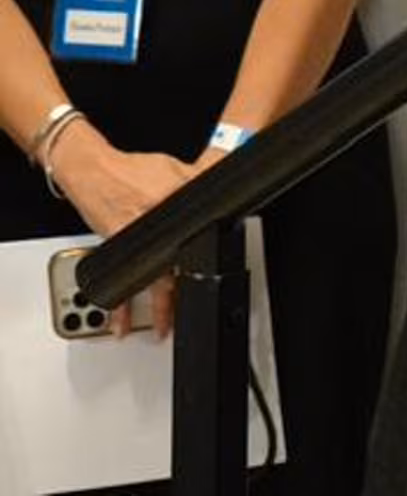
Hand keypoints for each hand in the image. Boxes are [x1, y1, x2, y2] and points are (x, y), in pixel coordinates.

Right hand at [51, 123, 193, 333]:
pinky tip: (121, 320)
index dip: (202, 258)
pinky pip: (120, 280)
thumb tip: (221, 191)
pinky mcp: (113, 247)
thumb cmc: (131, 171)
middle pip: (166, 270)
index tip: (208, 278)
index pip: (190, 239)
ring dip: (150, 308)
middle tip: (182, 319)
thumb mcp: (174, 171)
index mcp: (165, 208)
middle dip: (176, 296)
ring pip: (144, 282)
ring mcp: (127, 244)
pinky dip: (121, 302)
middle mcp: (145, 231)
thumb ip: (197, 183)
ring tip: (159, 329)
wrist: (92, 171)